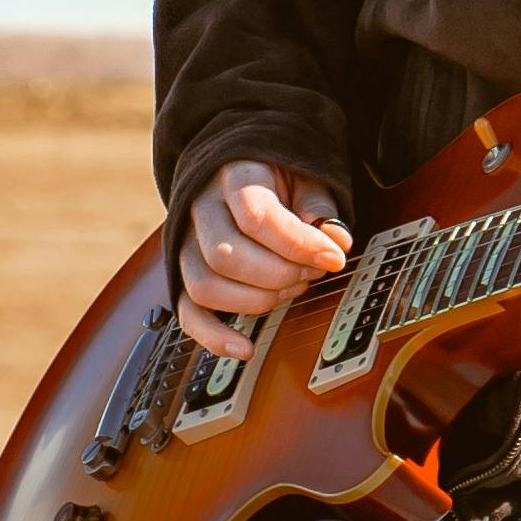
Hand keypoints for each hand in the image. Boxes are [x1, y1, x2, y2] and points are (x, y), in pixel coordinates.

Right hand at [176, 160, 350, 360]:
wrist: (240, 173)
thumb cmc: (277, 180)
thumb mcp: (303, 178)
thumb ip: (318, 207)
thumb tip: (335, 240)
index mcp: (233, 177)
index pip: (255, 216)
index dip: (298, 244)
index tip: (333, 257)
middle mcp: (201, 209)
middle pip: (225, 256)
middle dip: (280, 275)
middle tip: (312, 272)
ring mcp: (187, 244)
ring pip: (205, 286)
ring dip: (257, 300)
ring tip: (292, 288)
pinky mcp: (185, 274)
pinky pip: (188, 312)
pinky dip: (214, 337)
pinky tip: (244, 347)